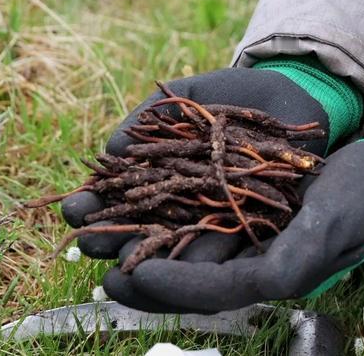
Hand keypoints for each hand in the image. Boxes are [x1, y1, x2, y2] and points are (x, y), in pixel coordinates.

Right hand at [60, 67, 330, 266]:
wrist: (289, 95)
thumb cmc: (231, 95)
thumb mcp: (185, 97)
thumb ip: (149, 119)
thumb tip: (112, 149)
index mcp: (156, 174)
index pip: (115, 197)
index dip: (92, 205)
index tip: (74, 209)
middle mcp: (179, 204)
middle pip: (137, 230)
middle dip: (110, 241)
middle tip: (92, 246)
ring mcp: (212, 219)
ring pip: (174, 249)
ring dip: (147, 262)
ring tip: (126, 268)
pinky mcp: (248, 228)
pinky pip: (222, 249)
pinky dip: (198, 261)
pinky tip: (176, 268)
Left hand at [100, 139, 363, 313]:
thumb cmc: (361, 199)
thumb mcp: (334, 224)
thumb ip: (300, 256)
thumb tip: (267, 284)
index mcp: (274, 275)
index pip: (213, 291)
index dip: (171, 287)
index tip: (130, 276)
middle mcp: (253, 262)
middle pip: (189, 280)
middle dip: (144, 278)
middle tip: (101, 272)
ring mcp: (246, 240)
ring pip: (185, 254)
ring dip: (145, 249)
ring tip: (104, 243)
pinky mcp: (242, 215)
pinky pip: (195, 227)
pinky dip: (165, 223)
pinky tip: (139, 211)